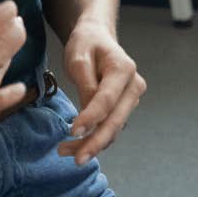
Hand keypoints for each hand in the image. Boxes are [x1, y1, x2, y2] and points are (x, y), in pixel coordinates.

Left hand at [58, 21, 147, 165]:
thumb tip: (87, 113)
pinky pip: (110, 127)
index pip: (107, 99)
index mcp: (124, 69)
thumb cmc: (87, 44)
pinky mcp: (123, 108)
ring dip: (91, 144)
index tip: (72, 131)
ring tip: (64, 151)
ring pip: (113, 128)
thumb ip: (84, 83)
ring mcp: (131, 99)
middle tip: (75, 159)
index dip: (91, 117)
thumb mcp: (79, 57)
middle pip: (116, 120)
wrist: (98, 37)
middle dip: (95, 142)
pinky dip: (94, 139)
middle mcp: (134, 86)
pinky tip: (75, 146)